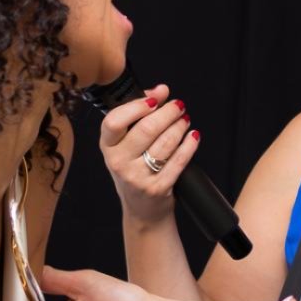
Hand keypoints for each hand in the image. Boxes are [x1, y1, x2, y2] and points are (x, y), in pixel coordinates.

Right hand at [98, 83, 198, 221]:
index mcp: (108, 147)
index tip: (155, 98)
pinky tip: (192, 136)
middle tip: (178, 105)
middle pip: (146, 129)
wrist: (142, 209)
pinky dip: (189, 144)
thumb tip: (159, 91)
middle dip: (167, 113)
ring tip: (184, 120)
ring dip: (179, 126)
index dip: (136, 106)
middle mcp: (119, 163)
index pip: (114, 121)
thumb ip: (137, 116)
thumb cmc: (134, 169)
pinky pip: (178, 160)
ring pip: (165, 143)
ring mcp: (137, 177)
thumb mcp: (125, 145)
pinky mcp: (157, 188)